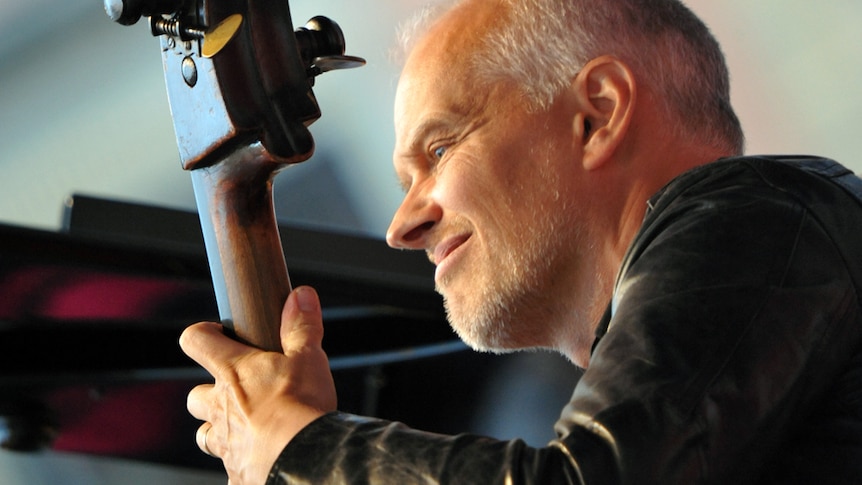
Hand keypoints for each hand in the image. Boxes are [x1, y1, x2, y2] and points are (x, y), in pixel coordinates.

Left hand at [180, 286, 336, 483]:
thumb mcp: (308, 357)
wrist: (301, 458)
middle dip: (210, 393)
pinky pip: (230, 468)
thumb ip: (301, 326)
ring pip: (205, 435)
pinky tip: (260, 460)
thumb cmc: (300, 406)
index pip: (196, 341)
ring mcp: (225, 443)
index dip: (202, 334)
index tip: (216, 333)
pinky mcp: (236, 473)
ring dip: (220, 429)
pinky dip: (242, 463)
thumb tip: (301, 296)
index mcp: (233, 372)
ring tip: (247, 428)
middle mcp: (220, 408)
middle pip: (195, 397)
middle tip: (238, 390)